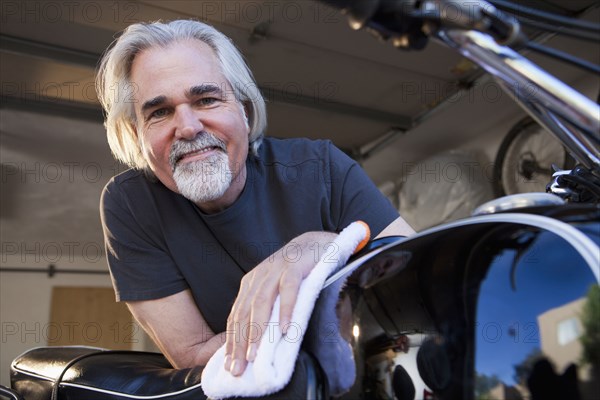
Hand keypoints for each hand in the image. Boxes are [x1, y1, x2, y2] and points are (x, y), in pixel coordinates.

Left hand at [223, 231, 337, 375]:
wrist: (317, 243)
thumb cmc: (297, 272)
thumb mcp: (276, 290)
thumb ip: (266, 311)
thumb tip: (258, 344)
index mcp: (251, 284)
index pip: (236, 316)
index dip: (232, 342)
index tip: (230, 366)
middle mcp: (259, 277)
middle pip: (244, 313)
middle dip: (239, 343)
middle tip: (238, 368)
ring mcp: (276, 270)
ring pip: (261, 302)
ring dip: (257, 330)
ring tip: (255, 355)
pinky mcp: (294, 265)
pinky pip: (288, 289)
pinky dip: (285, 309)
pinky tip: (285, 329)